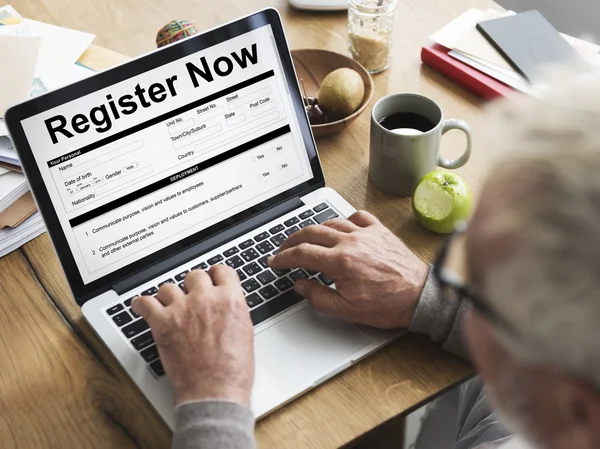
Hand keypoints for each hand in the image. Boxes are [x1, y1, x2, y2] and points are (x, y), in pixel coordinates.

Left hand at [132, 265, 253, 406]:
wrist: (215, 392)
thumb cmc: (232, 370)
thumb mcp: (245, 331)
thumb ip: (233, 310)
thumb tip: (225, 304)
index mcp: (230, 300)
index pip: (221, 270)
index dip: (216, 276)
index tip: (212, 280)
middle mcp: (206, 299)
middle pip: (195, 275)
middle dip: (194, 286)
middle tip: (192, 298)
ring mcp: (183, 309)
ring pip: (169, 287)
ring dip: (169, 296)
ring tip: (170, 306)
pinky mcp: (163, 323)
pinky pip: (145, 303)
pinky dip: (142, 304)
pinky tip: (143, 307)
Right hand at [269, 211, 427, 328]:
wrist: (420, 296)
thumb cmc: (388, 304)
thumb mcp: (346, 310)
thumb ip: (317, 297)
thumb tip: (300, 285)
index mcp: (340, 262)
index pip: (301, 253)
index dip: (283, 257)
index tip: (275, 261)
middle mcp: (351, 242)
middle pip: (311, 232)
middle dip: (292, 240)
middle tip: (284, 248)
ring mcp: (366, 233)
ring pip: (331, 222)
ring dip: (314, 229)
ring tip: (306, 238)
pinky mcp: (379, 231)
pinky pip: (358, 216)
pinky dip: (344, 219)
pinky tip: (341, 227)